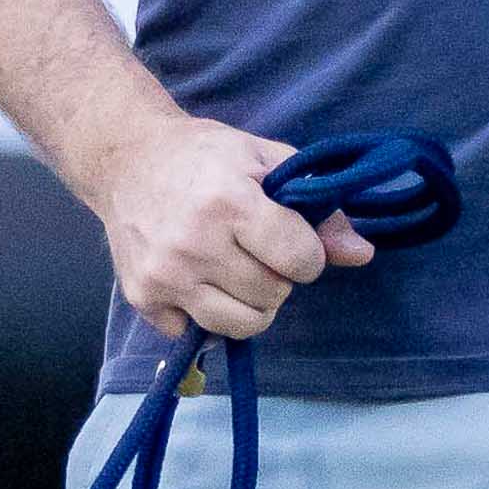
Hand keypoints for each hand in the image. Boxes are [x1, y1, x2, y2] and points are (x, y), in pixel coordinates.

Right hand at [85, 106, 372, 344]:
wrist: (126, 158)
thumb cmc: (204, 155)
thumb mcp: (266, 159)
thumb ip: (317, 208)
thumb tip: (361, 254)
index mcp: (229, 202)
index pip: (299, 261)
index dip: (308, 254)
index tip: (292, 239)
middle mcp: (193, 244)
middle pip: (273, 296)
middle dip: (278, 277)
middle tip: (256, 249)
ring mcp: (164, 276)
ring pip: (241, 326)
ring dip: (251, 304)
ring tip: (236, 270)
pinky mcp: (143, 298)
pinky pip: (198, 333)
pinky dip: (206, 315)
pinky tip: (199, 279)